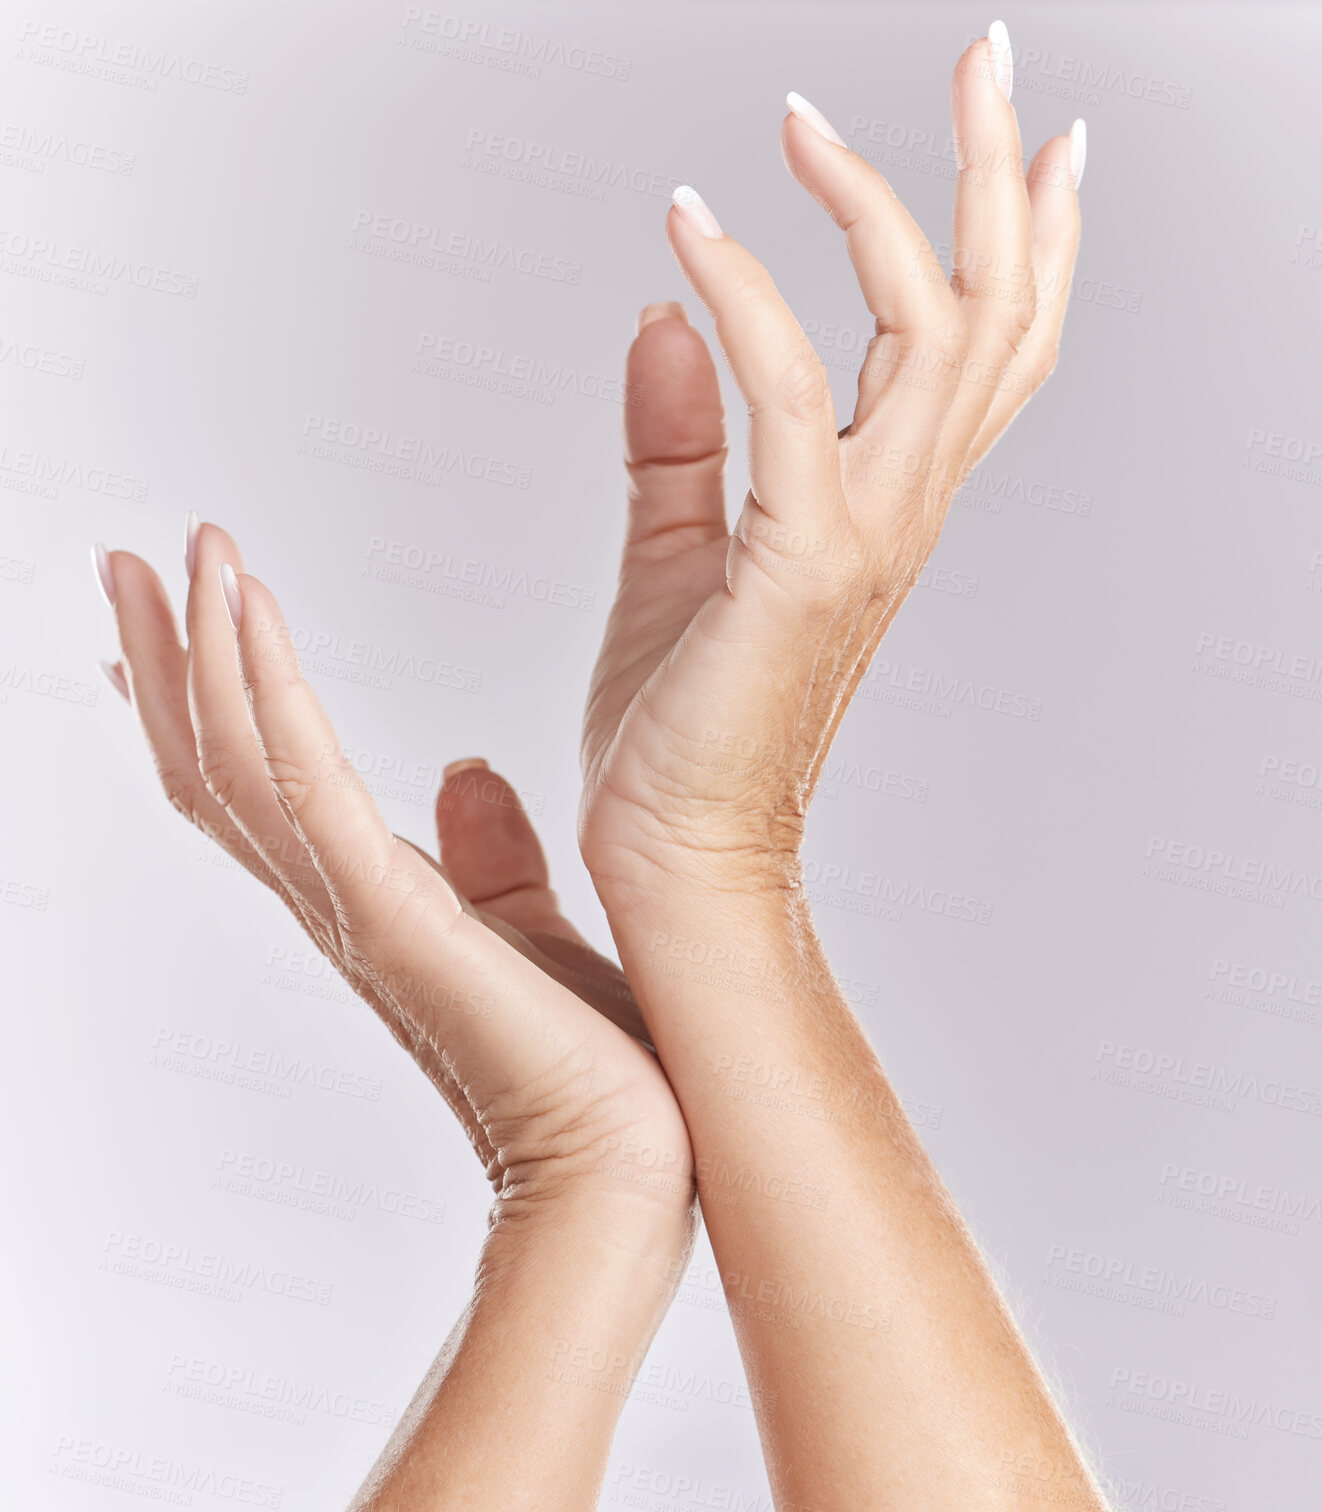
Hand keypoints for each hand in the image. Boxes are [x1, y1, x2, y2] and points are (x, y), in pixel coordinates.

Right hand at [95, 521, 692, 1225]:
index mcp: (373, 902)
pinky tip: (249, 615)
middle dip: (169, 657)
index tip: (175, 618)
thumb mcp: (535, 933)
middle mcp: (339, 903)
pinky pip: (305, 787)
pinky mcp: (393, 917)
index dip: (206, 700)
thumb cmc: (593, 1067)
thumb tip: (469, 775)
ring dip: (203, 650)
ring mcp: (354, 909)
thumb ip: (492, 860)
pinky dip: (268, 694)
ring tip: (182, 553)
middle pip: (217, 763)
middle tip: (132, 561)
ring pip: (238, 761)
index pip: (259, 784)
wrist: (629, 1165)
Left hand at [580, 39, 1081, 907]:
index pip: (986, 352)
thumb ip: (683, 434)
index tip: (1034, 141)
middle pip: (991, 313)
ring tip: (803, 115)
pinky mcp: (798, 561)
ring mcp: (865, 533)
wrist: (678, 854)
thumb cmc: (684, 729)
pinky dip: (746, 298)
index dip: (1025, 242)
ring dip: (884, 204)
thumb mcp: (682, 553)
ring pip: (928, 333)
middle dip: (995, 174)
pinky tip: (694, 226)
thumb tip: (667, 312)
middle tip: (989, 52)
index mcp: (888, 507)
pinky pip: (790, 395)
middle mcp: (902, 509)